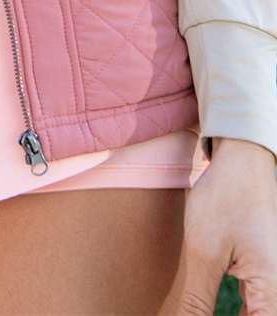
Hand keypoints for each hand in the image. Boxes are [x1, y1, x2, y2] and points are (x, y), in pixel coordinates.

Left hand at [163, 137, 276, 314]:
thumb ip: (196, 302)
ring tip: (195, 309)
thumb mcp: (204, 253)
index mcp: (274, 294)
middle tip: (190, 312)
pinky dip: (234, 312)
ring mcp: (273, 284)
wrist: (243, 159)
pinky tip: (202, 309)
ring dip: (231, 315)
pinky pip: (253, 307)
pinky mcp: (263, 276)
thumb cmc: (227, 199)